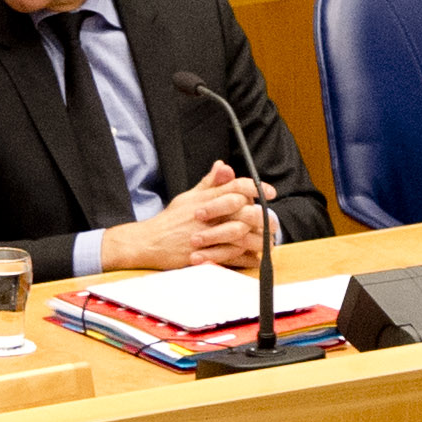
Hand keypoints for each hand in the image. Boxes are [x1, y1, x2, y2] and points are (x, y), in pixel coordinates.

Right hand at [103, 161, 268, 272]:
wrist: (150, 242)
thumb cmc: (171, 220)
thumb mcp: (188, 197)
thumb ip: (209, 183)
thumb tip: (223, 165)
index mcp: (205, 199)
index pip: (235, 187)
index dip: (256, 187)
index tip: (270, 192)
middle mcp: (208, 215)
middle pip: (244, 211)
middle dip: (262, 215)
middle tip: (272, 220)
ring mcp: (207, 235)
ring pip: (243, 234)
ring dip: (258, 237)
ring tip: (267, 238)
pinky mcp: (207, 254)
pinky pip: (234, 256)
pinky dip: (248, 256)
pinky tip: (255, 254)